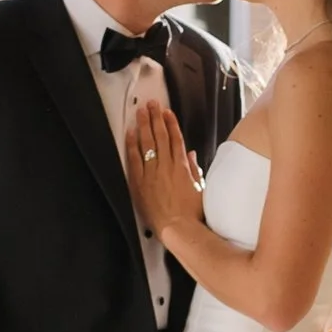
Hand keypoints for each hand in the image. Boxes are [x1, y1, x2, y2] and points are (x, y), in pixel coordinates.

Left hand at [130, 97, 204, 242]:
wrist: (178, 228)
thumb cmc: (192, 213)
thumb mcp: (200, 188)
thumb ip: (195, 170)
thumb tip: (192, 154)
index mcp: (182, 166)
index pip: (176, 138)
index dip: (171, 123)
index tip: (167, 112)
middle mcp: (166, 165)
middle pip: (160, 135)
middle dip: (156, 117)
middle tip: (151, 103)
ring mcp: (152, 172)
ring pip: (147, 143)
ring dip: (144, 125)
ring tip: (141, 111)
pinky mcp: (140, 182)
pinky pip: (134, 159)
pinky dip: (132, 144)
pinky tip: (130, 132)